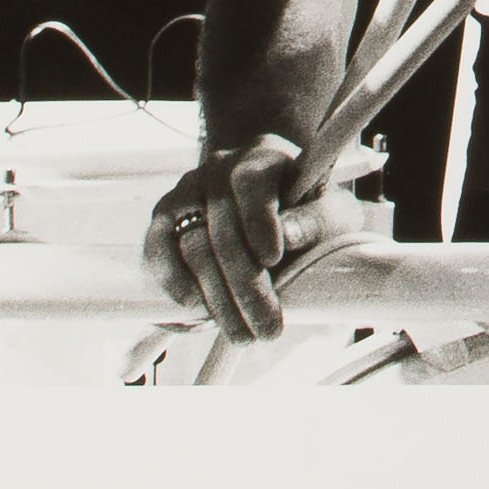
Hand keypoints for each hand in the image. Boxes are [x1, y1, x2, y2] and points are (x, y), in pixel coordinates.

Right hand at [142, 135, 362, 342]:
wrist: (274, 194)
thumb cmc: (308, 206)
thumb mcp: (331, 209)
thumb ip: (317, 219)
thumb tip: (289, 237)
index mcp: (263, 156)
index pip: (251, 182)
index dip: (259, 221)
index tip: (273, 259)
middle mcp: (220, 168)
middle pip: (223, 228)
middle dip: (246, 287)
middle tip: (267, 328)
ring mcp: (188, 191)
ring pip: (191, 246)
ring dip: (216, 298)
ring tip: (241, 332)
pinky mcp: (165, 217)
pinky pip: (157, 250)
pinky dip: (174, 283)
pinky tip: (196, 311)